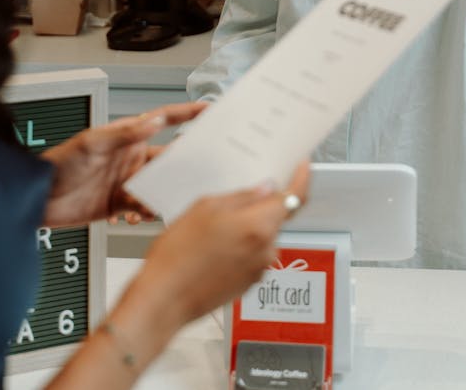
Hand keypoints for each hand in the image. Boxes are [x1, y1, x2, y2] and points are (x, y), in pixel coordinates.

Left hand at [40, 102, 206, 227]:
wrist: (36, 198)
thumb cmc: (58, 164)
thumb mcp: (91, 144)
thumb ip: (124, 133)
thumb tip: (154, 120)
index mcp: (127, 136)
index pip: (163, 120)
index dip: (186, 114)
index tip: (208, 110)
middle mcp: (131, 157)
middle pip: (168, 158)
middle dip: (184, 164)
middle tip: (198, 171)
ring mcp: (127, 181)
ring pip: (159, 186)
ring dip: (163, 194)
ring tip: (159, 202)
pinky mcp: (120, 204)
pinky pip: (143, 208)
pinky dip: (145, 214)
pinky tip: (135, 217)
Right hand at [141, 161, 311, 325]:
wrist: (163, 299)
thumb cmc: (178, 256)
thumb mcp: (205, 207)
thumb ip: (241, 196)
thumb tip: (263, 189)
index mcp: (259, 226)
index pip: (294, 197)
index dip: (301, 177)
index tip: (302, 166)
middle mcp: (265, 250)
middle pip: (276, 216)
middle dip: (261, 204)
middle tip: (237, 194)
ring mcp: (258, 269)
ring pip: (261, 236)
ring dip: (246, 226)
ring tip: (213, 226)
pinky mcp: (248, 284)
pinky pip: (252, 254)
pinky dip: (240, 245)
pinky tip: (213, 244)